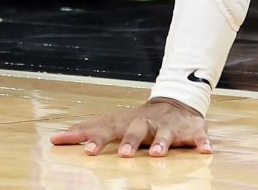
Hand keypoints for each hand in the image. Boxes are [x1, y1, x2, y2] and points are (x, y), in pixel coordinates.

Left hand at [52, 100, 210, 157]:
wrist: (177, 102)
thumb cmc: (138, 120)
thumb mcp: (113, 123)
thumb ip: (88, 131)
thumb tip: (53, 138)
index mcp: (124, 123)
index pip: (104, 128)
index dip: (91, 137)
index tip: (81, 149)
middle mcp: (144, 123)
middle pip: (134, 130)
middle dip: (128, 142)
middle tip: (121, 156)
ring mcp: (168, 126)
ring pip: (164, 133)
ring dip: (161, 143)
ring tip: (157, 155)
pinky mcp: (190, 130)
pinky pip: (198, 137)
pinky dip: (202, 142)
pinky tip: (205, 151)